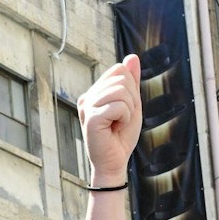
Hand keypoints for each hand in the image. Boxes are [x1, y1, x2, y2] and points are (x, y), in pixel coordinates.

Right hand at [79, 55, 141, 183]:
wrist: (114, 163)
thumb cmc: (121, 137)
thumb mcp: (131, 104)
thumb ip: (131, 82)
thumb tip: (132, 57)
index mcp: (94, 92)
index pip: (119, 70)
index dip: (131, 88)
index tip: (125, 109)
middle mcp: (87, 96)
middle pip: (121, 78)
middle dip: (131, 99)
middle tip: (122, 119)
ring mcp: (87, 106)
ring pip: (121, 91)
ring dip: (128, 110)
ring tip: (118, 124)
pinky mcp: (91, 117)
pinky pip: (119, 106)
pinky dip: (124, 118)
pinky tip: (114, 129)